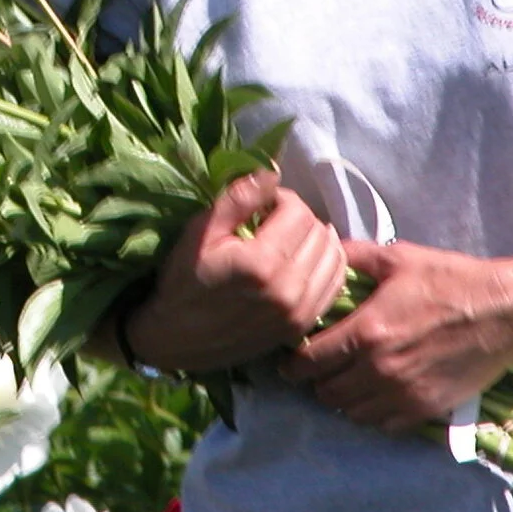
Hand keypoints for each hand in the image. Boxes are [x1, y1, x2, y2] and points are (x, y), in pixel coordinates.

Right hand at [121, 171, 346, 373]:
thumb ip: (239, 199)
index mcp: (261, 263)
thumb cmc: (184, 280)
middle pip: (319, 232)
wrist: (177, 338)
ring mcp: (299, 312)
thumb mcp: (201, 231)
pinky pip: (335, 284)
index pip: (298, 211)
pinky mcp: (303, 326)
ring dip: (316, 240)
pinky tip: (304, 261)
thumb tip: (274, 173)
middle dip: (300, 218)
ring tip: (289, 241)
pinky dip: (327, 264)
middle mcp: (288, 290)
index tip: (261, 206)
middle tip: (273, 223)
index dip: (281, 200)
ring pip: (334, 256)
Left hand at [279, 237, 512, 431]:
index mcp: (367, 333)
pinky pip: (383, 425)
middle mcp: (380, 370)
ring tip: (344, 382)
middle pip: (326, 392)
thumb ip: (355, 256)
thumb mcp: (398, 259)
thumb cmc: (451, 280)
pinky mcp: (426, 409)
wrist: (505, 311)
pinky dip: (371, 414)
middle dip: (315, 382)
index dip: (294, 363)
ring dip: (342, 399)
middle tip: (317, 370)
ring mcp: (404, 394)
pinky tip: (374, 396)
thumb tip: (325, 247)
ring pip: (351, 413)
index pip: (310, 361)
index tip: (290, 359)